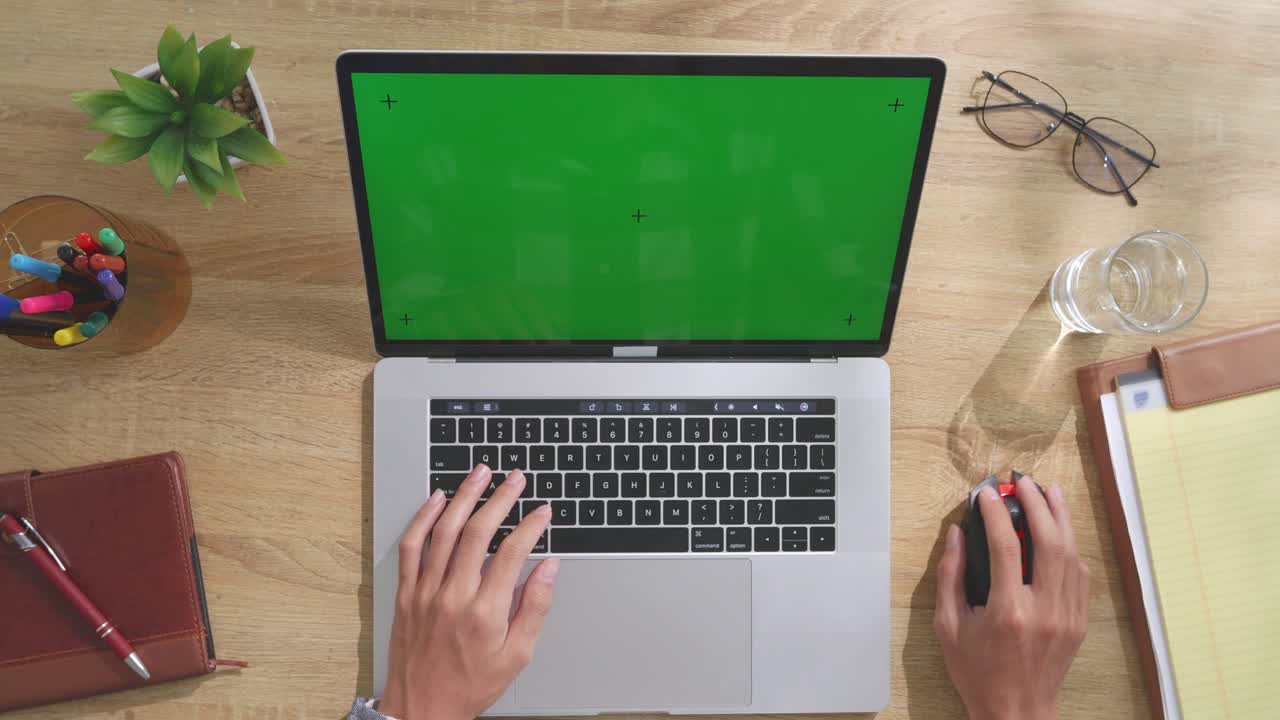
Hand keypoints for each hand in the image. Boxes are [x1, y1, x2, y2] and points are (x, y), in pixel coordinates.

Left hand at [380, 465, 558, 719]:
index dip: (530, 526)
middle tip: (516, 478)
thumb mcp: (517, 655)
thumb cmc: (470, 685)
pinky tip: (437, 499)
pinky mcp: (407, 593)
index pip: (512, 553)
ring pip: (444, 531)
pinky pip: (412, 547)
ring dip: (464, 496)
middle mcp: (452, 596)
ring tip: (481, 473)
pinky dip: (423, 518)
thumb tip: (550, 568)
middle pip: (478, 532)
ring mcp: (425, 592)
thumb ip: (534, 607)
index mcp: (484, 612)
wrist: (422, 708)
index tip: (542, 511)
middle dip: (501, 498)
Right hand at [933, 476, 1089, 719]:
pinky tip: (1060, 531)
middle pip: (1049, 541)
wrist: (1016, 713)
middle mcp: (1043, 610)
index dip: (995, 512)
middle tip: (1023, 483)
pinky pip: (1080, 576)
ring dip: (1061, 518)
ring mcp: (1066, 617)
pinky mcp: (1078, 623)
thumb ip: (951, 576)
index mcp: (1007, 612)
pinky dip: (1070, 547)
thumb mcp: (948, 625)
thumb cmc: (977, 673)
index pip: (1005, 546)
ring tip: (1049, 492)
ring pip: (1072, 554)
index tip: (986, 493)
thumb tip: (958, 534)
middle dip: (1037, 504)